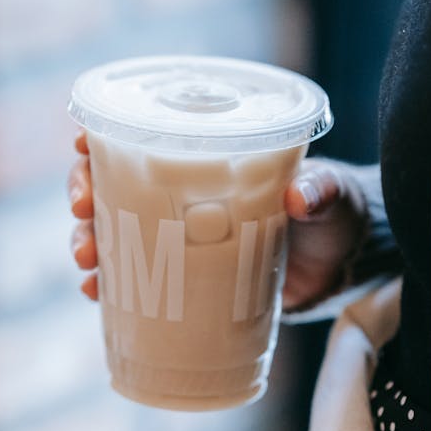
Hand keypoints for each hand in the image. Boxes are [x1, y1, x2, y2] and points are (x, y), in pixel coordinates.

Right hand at [68, 133, 367, 310]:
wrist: (349, 265)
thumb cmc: (338, 212)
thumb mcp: (331, 194)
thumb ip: (320, 189)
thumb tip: (298, 198)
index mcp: (210, 159)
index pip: (142, 136)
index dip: (102, 137)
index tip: (83, 148)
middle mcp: (186, 194)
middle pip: (112, 183)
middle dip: (83, 193)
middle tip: (81, 211)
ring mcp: (183, 238)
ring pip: (114, 231)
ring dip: (88, 242)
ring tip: (87, 263)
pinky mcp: (188, 280)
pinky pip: (136, 280)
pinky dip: (110, 286)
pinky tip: (96, 294)